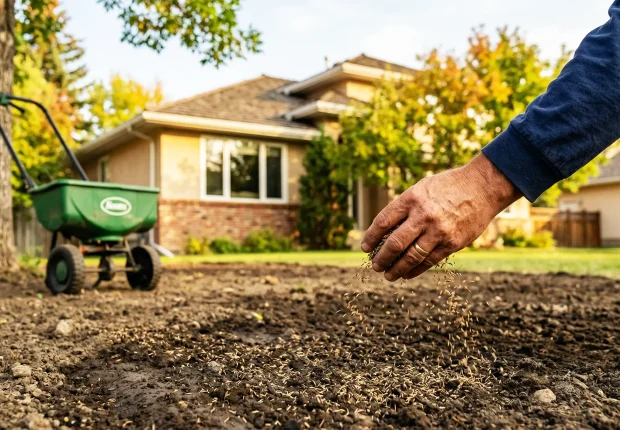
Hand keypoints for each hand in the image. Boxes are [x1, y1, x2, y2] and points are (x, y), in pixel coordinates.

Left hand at [361, 154, 521, 280]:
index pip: (383, 222)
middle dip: (381, 258)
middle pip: (394, 243)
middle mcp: (423, 215)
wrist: (483, 187)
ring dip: (396, 269)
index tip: (365, 248)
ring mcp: (438, 231)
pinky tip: (406, 274)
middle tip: (375, 266)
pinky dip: (415, 270)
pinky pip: (429, 261)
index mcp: (412, 199)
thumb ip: (405, 207)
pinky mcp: (452, 243)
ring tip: (388, 275)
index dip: (371, 237)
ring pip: (411, 257)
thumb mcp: (422, 188)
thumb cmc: (448, 186)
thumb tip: (385, 229)